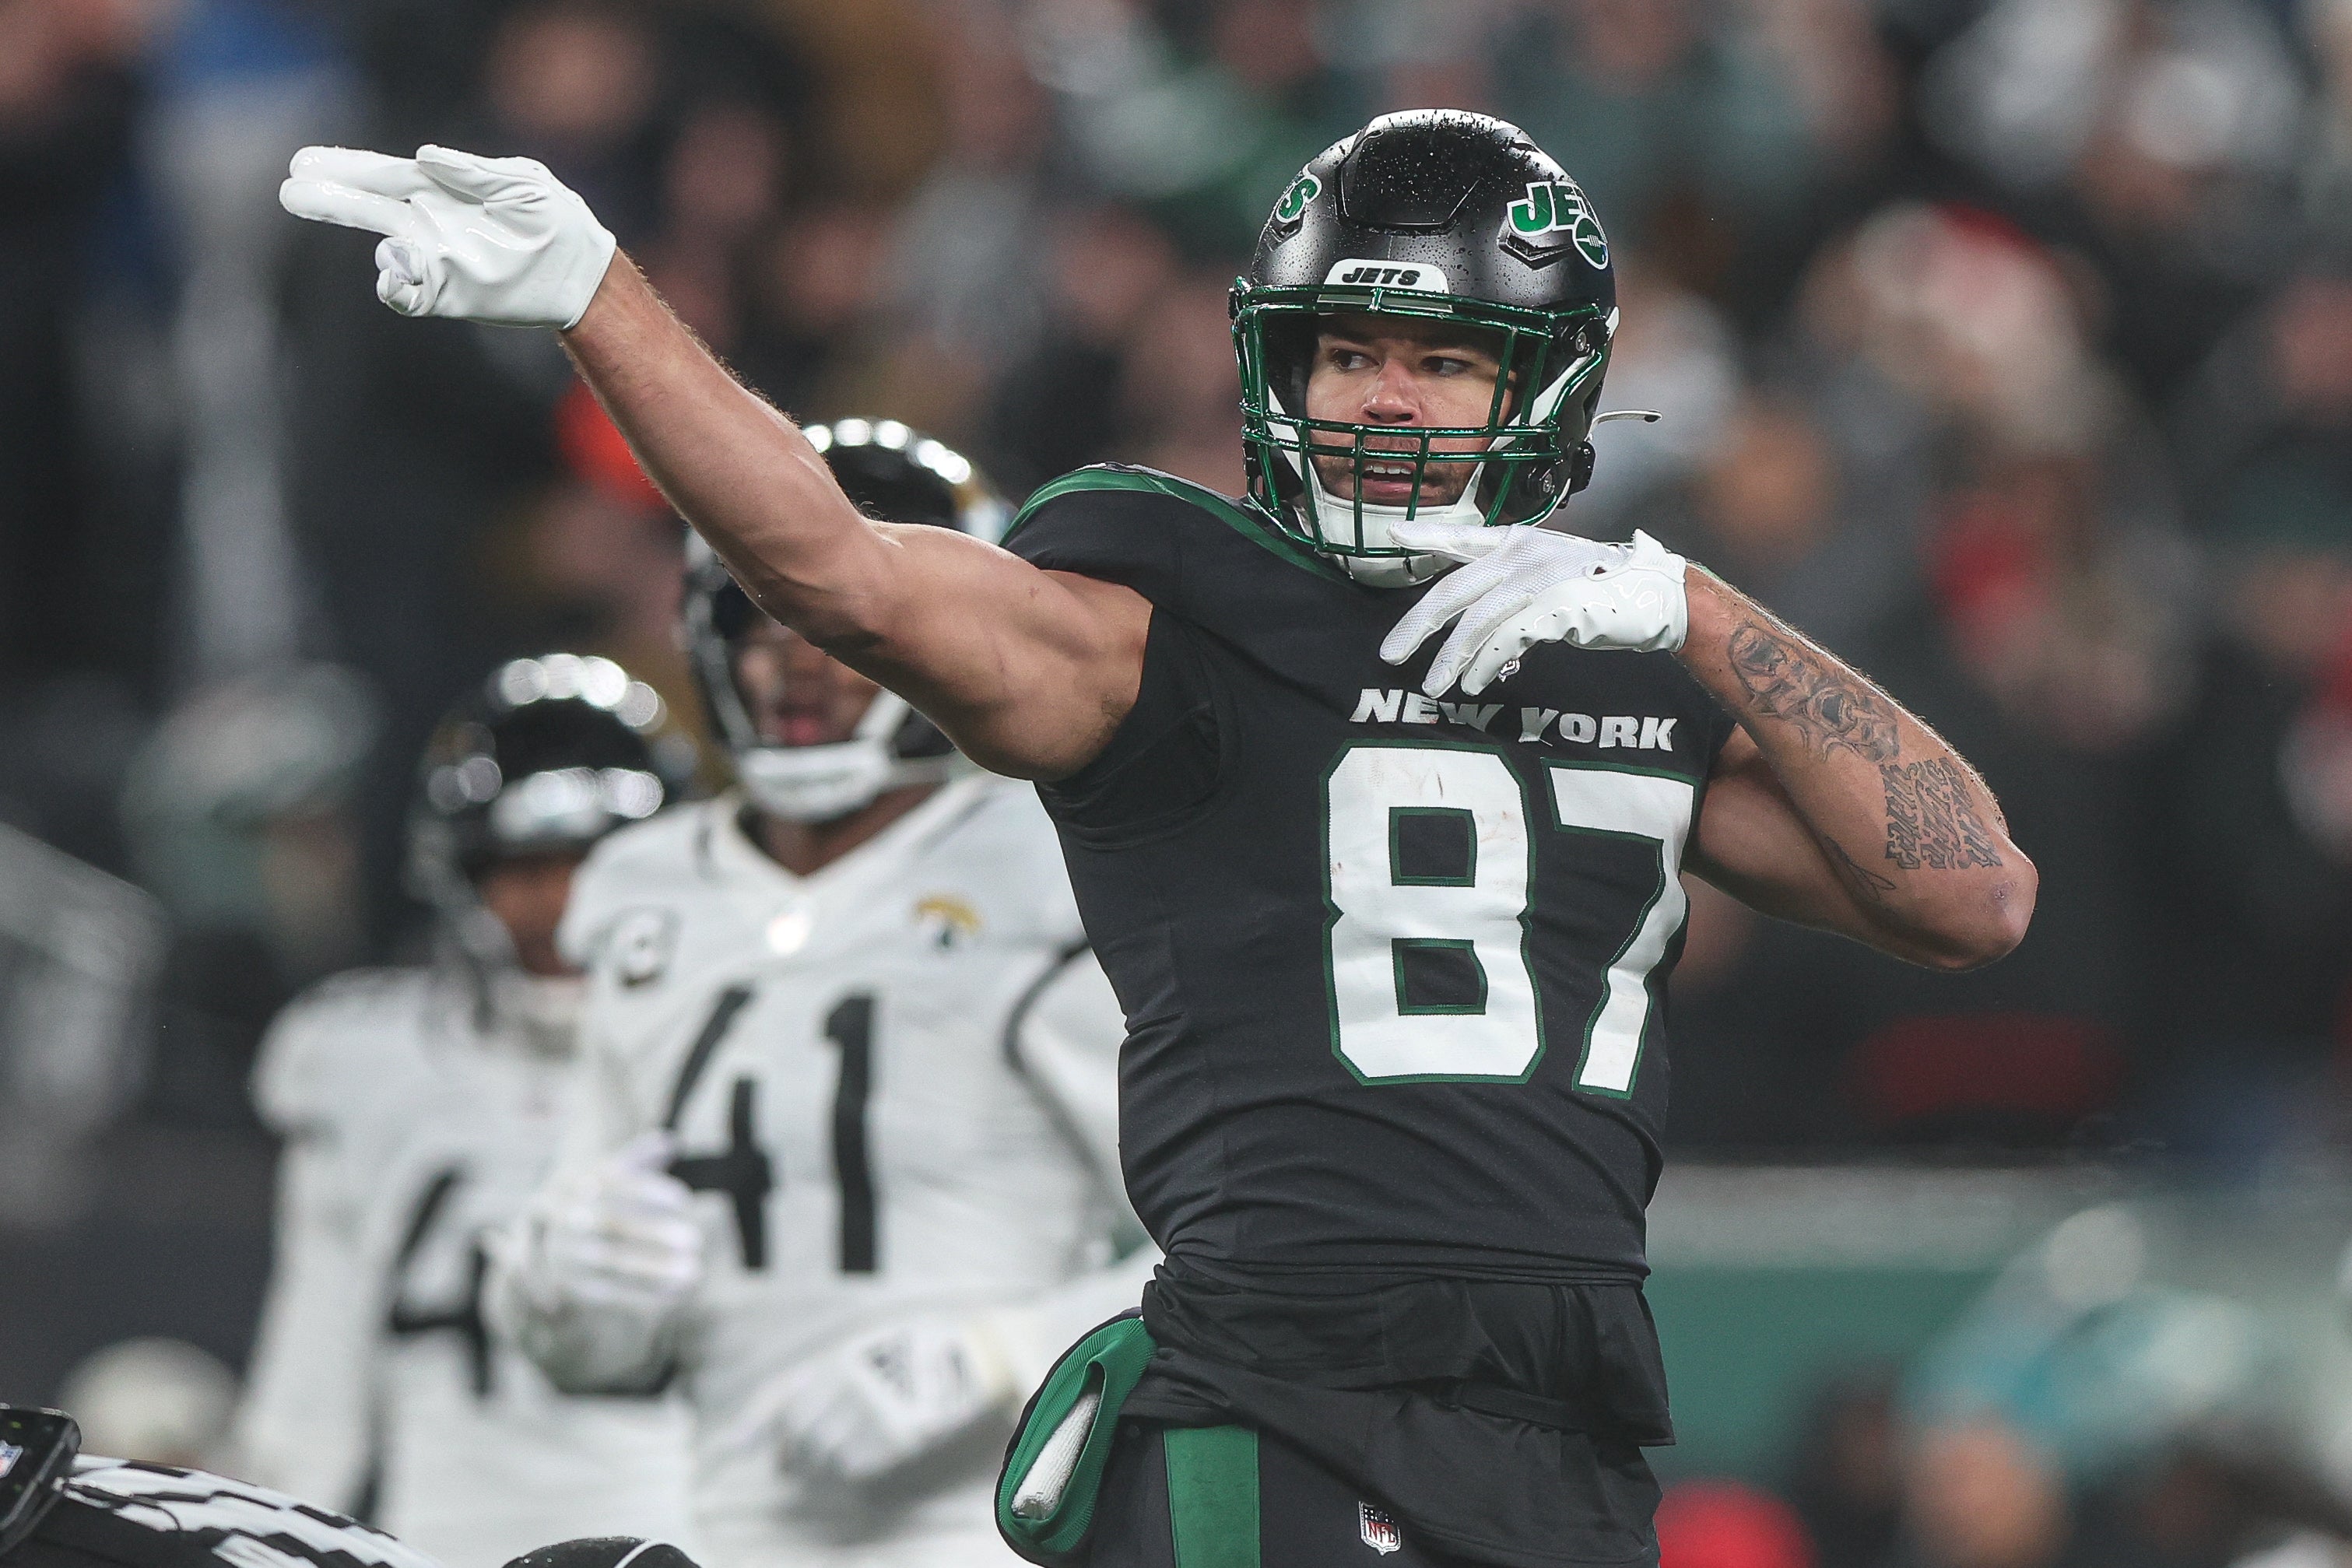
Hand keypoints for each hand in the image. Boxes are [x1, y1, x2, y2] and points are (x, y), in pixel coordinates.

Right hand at [279, 144, 615, 328]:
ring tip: (375, 231)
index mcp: (440, 188)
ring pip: (385, 250)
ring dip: (372, 240)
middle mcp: (428, 222)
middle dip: (331, 199)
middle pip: (369, 208)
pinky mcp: (449, 294)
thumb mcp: (523, 182)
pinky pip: (408, 295)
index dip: (346, 167)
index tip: (305, 162)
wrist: (579, 271)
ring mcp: (436, 259)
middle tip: (290, 190)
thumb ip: (474, 170)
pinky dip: (393, 286)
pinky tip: (395, 269)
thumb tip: (423, 155)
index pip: (384, 175)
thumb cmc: (553, 217)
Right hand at [512, 1132, 705, 1313]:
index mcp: (578, 1184)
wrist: (552, 1232)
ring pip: (613, 1262)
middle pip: (612, 1225)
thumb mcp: (613, 1169)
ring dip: (655, 1269)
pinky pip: (612, 1292)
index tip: (684, 1199)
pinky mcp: (575, 1286)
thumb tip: (669, 1141)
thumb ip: (640, 1155)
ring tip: (694, 1272)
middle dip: (654, 1233)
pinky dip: (646, 1295)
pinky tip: (679, 1293)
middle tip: (695, 1239)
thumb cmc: (599, 1193)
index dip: (649, 1191)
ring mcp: (569, 1255)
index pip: (614, 1184)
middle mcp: (569, 1219)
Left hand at [773, 1316, 1016, 1483]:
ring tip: (832, 1455)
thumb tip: (784, 1429)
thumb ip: (822, 1381)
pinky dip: (848, 1468)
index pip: (781, 1394)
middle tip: (791, 1460)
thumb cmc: (917, 1347)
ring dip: (819, 1462)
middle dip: (792, 1449)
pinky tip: (860, 1456)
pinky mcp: (895, 1438)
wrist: (971, 1353)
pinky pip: (854, 1466)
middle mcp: (848, 1385)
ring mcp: (871, 1412)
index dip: (754, 1423)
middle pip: (798, 1432)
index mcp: (838, 1357)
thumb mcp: (863, 1348)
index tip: (732, 1445)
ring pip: (822, 1454)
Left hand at [1379, 520, 1687, 695]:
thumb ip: (1508, 597)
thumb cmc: (1598, 590)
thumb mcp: (1547, 578)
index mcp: (1516, 542)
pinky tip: (1475, 683)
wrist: (1653, 596)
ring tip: (1433, 686)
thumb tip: (1473, 636)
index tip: (1392, 534)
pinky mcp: (1552, 608)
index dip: (1426, 536)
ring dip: (1450, 660)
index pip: (1461, 539)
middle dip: (1417, 626)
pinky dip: (1485, 666)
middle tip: (1390, 654)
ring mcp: (1536, 580)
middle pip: (1452, 591)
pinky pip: (1505, 642)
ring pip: (1474, 624)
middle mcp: (1520, 555)